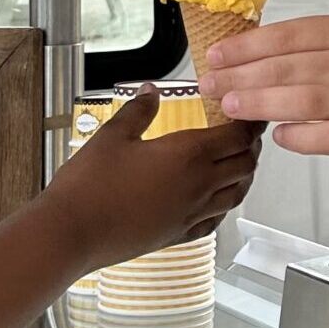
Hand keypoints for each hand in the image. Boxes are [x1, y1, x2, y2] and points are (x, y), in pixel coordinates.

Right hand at [44, 86, 264, 272]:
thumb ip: (138, 111)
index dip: (251, 125)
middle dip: (251, 148)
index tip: (253, 115)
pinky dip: (224, 205)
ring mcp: (193, 214)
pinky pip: (216, 219)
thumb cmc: (90, 185)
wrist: (74, 231)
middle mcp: (199, 186)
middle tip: (247, 136)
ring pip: (237, 194)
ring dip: (243, 176)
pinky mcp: (181, 234)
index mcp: (188, 155)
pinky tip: (216, 200)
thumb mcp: (113, 136)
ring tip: (239, 163)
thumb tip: (151, 92)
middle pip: (246, 165)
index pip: (238, 137)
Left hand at [199, 14, 328, 166]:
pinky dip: (304, 138)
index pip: (289, 35)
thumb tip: (254, 56)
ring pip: (305, 99)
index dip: (248, 46)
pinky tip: (280, 137)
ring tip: (232, 107)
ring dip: (263, 103)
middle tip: (210, 86)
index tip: (217, 54)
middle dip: (242, 77)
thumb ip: (312, 52)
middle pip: (289, 67)